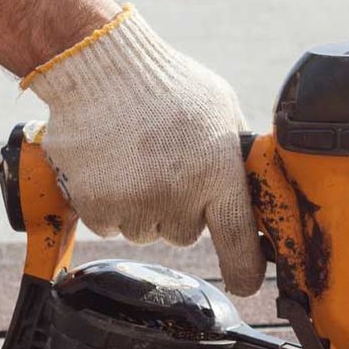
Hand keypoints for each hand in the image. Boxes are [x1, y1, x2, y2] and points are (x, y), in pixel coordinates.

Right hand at [22, 7, 265, 294]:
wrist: (98, 65)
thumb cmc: (166, 83)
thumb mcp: (221, 109)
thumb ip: (236, 153)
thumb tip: (253, 187)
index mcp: (217, 173)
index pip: (238, 240)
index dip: (244, 269)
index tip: (245, 283)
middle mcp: (177, 196)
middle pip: (184, 234)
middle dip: (178, 209)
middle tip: (165, 166)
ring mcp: (134, 204)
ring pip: (144, 231)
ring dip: (141, 206)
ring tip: (133, 159)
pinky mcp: (95, 206)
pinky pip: (109, 225)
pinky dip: (107, 203)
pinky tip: (109, 165)